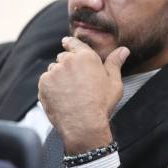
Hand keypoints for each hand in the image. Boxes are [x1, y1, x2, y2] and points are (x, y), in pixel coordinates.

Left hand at [38, 36, 128, 153]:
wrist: (83, 124)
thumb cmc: (101, 104)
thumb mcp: (114, 83)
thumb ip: (115, 63)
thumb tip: (123, 50)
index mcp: (85, 57)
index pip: (74, 43)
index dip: (70, 43)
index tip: (66, 42)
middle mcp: (67, 60)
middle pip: (63, 57)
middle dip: (67, 65)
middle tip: (75, 81)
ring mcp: (54, 72)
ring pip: (53, 70)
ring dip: (58, 76)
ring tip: (69, 92)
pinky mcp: (44, 84)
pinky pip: (46, 81)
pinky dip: (50, 87)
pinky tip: (61, 97)